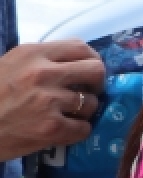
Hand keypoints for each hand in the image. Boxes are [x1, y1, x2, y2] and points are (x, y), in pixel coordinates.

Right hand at [0, 41, 104, 160]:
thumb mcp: (10, 65)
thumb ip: (42, 61)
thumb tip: (79, 61)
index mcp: (32, 54)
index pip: (80, 47)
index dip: (91, 59)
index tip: (88, 70)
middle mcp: (42, 74)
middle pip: (96, 71)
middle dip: (96, 83)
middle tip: (88, 92)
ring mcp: (48, 101)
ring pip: (91, 103)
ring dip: (83, 111)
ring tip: (67, 114)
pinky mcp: (51, 128)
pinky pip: (83, 128)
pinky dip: (77, 131)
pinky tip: (64, 130)